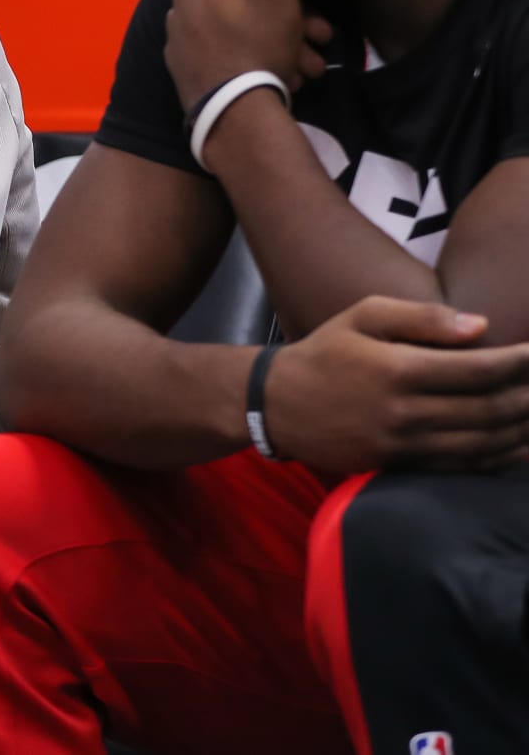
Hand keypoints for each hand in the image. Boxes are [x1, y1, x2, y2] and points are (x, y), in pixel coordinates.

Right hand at [264, 297, 528, 474]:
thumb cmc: (325, 352)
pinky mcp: (400, 466)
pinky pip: (463, 466)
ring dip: (523, 428)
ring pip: (484, 442)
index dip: (522, 362)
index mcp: (398, 369)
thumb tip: (481, 326)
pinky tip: (519, 444)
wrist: (276, 404)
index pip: (480, 369)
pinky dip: (500, 457)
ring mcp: (403, 445)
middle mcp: (405, 411)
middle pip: (491, 409)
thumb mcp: (362, 315)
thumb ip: (422, 317)